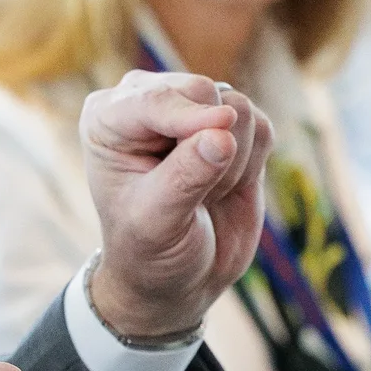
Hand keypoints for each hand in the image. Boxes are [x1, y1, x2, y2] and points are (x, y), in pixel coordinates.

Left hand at [80, 70, 274, 342]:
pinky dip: (253, 162)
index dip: (190, 116)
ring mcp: (193, 111)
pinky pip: (261, 126)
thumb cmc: (150, 252)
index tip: (222, 129)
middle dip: (212, 145)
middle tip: (195, 193)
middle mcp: (148, 103)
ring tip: (205, 194)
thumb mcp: (157, 222)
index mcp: (108, 118)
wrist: (179, 279)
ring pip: (238, 108)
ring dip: (233, 161)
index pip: (155, 98)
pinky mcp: (233, 127)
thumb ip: (185, 177)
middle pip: (203, 91)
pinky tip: (225, 187)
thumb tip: (223, 134)